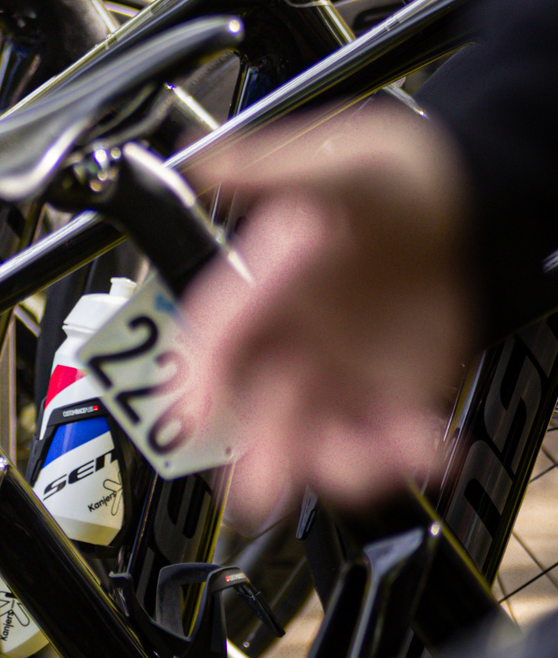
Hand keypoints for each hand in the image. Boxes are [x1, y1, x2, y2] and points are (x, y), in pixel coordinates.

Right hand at [180, 104, 477, 519]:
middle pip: (257, 409)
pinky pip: (380, 445)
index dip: (199, 378)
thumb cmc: (397, 180)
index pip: (217, 337)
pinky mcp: (383, 399)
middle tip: (258, 495)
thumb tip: (208, 163)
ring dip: (340, 468)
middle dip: (256, 455)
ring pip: (314, 441)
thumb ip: (277, 168)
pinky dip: (402, 460)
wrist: (467, 208)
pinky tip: (431, 447)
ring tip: (391, 460)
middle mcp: (290, 339)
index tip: (189, 416)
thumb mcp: (340, 163)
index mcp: (266, 285)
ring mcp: (334, 374)